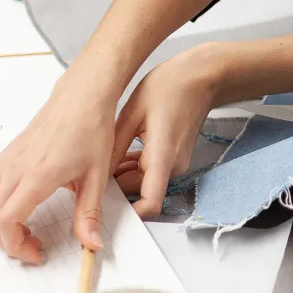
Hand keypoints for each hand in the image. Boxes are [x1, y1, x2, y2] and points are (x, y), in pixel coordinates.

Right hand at [0, 70, 117, 263]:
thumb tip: (92, 244)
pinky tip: (22, 211)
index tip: (37, 254)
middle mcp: (15, 169)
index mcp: (37, 176)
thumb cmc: (91, 130)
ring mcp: (7, 161)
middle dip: (9, 241)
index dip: (17, 246)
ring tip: (29, 233)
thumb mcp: (98, 177)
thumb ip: (89, 214)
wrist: (82, 98)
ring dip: (1, 225)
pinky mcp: (7, 156)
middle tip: (35, 248)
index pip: (6, 221)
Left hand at [112, 46, 219, 217]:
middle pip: (138, 192)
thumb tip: (98, 174)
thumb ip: (114, 148)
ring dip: (122, 176)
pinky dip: (132, 167)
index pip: (150, 203)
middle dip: (115, 188)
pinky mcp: (174, 160)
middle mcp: (173, 166)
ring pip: (141, 183)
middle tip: (90, 171)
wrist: (201, 78)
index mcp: (163, 156)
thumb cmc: (171, 87)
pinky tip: (121, 150)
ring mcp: (176, 164)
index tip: (104, 208)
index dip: (128, 213)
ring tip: (105, 153)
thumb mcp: (132, 112)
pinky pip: (148, 172)